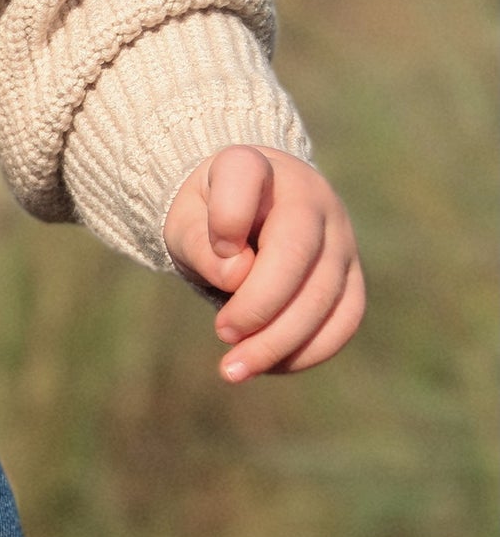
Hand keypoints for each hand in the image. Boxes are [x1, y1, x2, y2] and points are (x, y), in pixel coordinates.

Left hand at [163, 145, 364, 381]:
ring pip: (326, 295)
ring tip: (233, 369)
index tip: (216, 247)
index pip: (244, 178)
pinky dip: (307, 351)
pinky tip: (269, 365)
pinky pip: (344, 320)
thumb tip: (237, 275)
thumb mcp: (185, 222)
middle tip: (222, 333)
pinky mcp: (350, 276)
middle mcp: (311, 196)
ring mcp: (339, 236)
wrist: (248, 214)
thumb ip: (200, 241)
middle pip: (297, 253)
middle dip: (258, 306)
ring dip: (279, 342)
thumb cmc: (209, 219)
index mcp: (258, 167)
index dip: (226, 219)